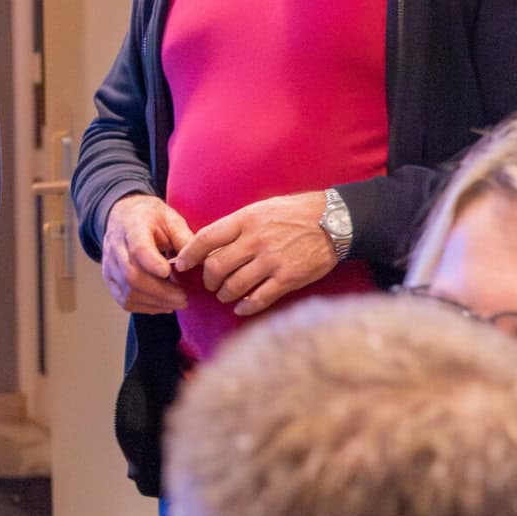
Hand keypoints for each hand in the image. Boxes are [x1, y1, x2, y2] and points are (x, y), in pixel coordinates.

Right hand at [100, 193, 195, 314]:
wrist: (124, 216)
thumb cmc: (150, 218)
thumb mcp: (171, 218)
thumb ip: (184, 238)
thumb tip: (199, 261)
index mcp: (132, 227)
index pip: (138, 248)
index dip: (152, 263)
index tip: (170, 273)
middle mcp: (115, 247)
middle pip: (132, 275)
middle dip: (161, 292)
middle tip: (184, 298)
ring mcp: (110, 265)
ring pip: (128, 292)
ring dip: (156, 302)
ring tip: (177, 302)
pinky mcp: (109, 279)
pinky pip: (125, 300)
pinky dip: (146, 307)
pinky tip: (163, 304)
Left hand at [171, 191, 337, 317]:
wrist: (335, 221)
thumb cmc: (295, 212)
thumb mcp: (261, 209)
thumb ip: (237, 225)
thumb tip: (210, 241)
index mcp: (245, 220)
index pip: (206, 238)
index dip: (189, 254)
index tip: (181, 263)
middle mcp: (255, 241)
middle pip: (216, 266)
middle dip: (207, 279)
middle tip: (209, 283)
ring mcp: (272, 261)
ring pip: (234, 285)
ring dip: (224, 294)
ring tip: (225, 294)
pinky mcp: (288, 278)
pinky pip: (260, 298)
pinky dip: (246, 306)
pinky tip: (242, 307)